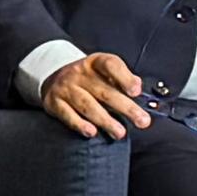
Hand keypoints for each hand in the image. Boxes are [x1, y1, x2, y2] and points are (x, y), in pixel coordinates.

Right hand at [37, 50, 152, 137]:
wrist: (54, 80)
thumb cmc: (87, 79)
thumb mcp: (103, 72)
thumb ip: (121, 78)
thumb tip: (137, 86)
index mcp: (95, 62)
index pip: (111, 65)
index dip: (124, 78)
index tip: (136, 92)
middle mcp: (79, 73)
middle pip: (104, 91)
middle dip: (126, 108)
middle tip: (142, 121)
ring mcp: (65, 87)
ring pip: (88, 106)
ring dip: (105, 121)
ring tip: (120, 133)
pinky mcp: (54, 102)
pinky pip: (68, 115)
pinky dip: (80, 124)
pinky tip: (91, 132)